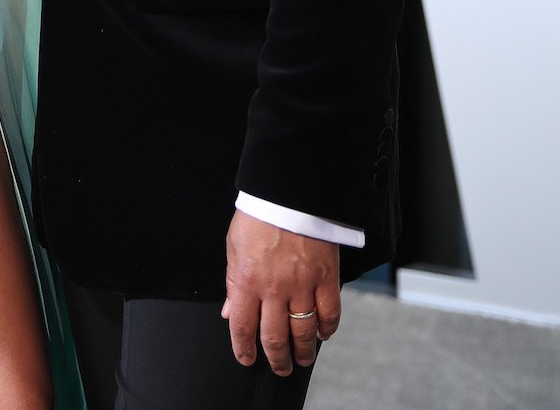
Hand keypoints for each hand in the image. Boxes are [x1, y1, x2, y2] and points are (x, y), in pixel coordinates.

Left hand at [220, 211, 341, 374]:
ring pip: (303, 331)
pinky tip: (323, 334)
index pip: (242, 327)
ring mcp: (302, 285)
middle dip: (276, 358)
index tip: (247, 358)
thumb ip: (232, 283)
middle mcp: (274, 288)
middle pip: (274, 336)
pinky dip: (327, 328)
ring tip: (301, 359)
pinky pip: (330, 312)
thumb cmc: (259, 215)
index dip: (244, 349)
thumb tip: (229, 310)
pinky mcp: (326, 277)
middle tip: (279, 367)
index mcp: (247, 280)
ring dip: (302, 351)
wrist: (288, 192)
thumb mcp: (233, 247)